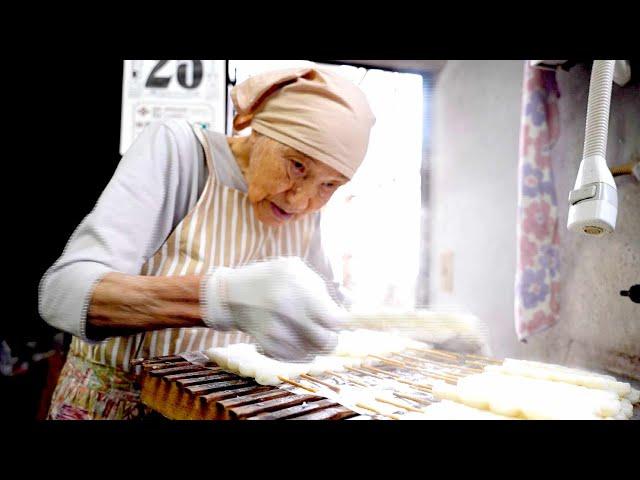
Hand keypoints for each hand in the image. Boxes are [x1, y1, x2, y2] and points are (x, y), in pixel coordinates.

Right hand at [201, 257, 343, 361]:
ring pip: (312, 353)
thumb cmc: (270, 278)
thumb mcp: (296, 270)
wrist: (229, 295)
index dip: (343, 325)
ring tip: (306, 332)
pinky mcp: (266, 344)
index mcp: (297, 285)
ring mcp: (275, 328)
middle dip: (330, 338)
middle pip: (326, 341)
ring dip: (315, 346)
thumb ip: (324, 288)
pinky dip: (299, 352)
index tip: (342, 323)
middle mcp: (286, 308)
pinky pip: (295, 358)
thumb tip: (353, 307)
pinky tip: (291, 337)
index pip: (333, 319)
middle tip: (326, 331)